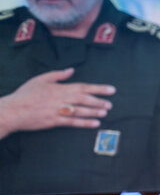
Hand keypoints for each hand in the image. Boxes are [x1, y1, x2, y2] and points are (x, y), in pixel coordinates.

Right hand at [0, 68, 114, 138]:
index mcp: (59, 88)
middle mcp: (61, 99)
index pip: (83, 87)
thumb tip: (71, 70)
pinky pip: (73, 122)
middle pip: (84, 99)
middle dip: (99, 101)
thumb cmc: (26, 94)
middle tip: (110, 103)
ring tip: (105, 112)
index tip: (111, 89)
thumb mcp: (41, 79)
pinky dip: (85, 123)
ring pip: (81, 111)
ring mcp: (58, 111)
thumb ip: (58, 75)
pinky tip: (95, 124)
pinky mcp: (55, 122)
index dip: (99, 88)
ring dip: (94, 112)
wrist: (13, 110)